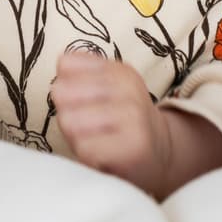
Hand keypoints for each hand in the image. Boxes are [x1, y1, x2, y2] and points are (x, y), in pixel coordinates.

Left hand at [51, 53, 171, 196]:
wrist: (160, 155)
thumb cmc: (121, 124)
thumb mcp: (106, 91)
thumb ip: (79, 75)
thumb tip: (62, 67)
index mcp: (120, 70)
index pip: (67, 65)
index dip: (64, 86)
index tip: (81, 100)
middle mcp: (129, 87)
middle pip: (63, 94)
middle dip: (67, 114)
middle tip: (87, 126)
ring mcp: (133, 115)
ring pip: (70, 122)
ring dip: (76, 137)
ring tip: (96, 141)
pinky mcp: (133, 146)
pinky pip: (85, 148)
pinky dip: (87, 156)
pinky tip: (103, 155)